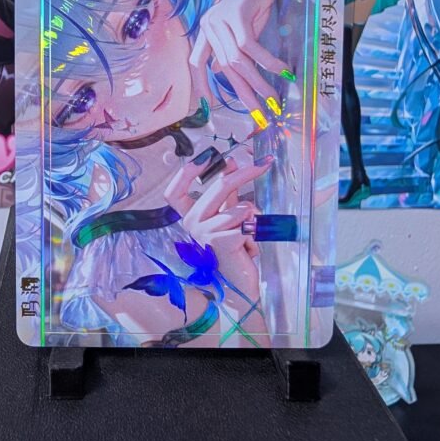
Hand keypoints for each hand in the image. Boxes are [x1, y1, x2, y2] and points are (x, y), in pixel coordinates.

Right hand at [164, 152, 273, 266]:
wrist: (238, 285)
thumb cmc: (232, 251)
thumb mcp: (227, 217)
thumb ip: (227, 193)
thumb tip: (230, 163)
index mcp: (189, 216)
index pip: (175, 191)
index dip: (188, 171)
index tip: (209, 155)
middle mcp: (192, 224)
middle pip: (219, 187)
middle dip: (245, 173)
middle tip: (264, 163)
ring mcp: (204, 234)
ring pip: (241, 207)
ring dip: (253, 218)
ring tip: (248, 235)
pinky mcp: (221, 242)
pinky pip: (247, 223)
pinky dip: (255, 233)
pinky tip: (248, 248)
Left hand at [190, 0, 293, 112]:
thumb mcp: (245, 26)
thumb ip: (234, 47)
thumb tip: (224, 71)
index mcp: (208, 29)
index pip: (197, 61)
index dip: (201, 83)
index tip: (209, 103)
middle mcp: (211, 25)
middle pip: (225, 68)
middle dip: (243, 92)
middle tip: (258, 111)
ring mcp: (222, 20)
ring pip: (238, 61)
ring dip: (258, 81)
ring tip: (273, 97)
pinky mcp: (238, 15)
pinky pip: (251, 47)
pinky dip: (267, 61)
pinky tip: (281, 71)